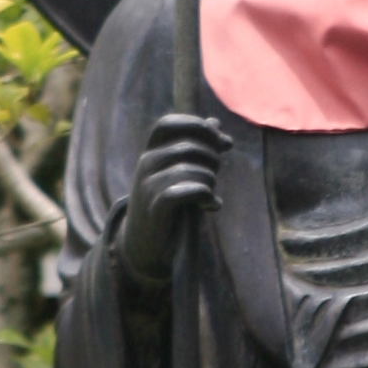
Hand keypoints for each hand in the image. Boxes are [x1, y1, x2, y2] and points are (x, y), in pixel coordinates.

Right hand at [121, 109, 229, 290]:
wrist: (144, 245)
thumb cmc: (167, 206)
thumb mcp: (180, 173)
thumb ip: (197, 147)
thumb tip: (215, 122)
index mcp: (150, 152)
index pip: (169, 123)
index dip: (198, 126)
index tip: (223, 143)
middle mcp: (146, 164)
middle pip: (189, 146)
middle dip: (212, 158)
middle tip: (216, 174)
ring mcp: (148, 185)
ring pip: (192, 170)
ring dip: (210, 181)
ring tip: (211, 195)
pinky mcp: (155, 207)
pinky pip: (188, 190)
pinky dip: (206, 196)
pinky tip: (211, 206)